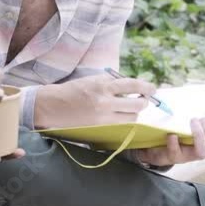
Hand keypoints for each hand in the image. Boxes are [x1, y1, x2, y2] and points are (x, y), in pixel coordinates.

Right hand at [34, 74, 155, 128]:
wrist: (53, 105)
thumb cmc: (73, 90)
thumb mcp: (92, 80)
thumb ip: (111, 83)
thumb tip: (132, 87)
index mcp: (102, 84)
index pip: (132, 84)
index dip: (146, 87)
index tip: (151, 89)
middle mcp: (104, 100)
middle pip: (137, 104)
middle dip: (143, 101)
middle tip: (143, 99)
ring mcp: (103, 115)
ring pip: (131, 117)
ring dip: (135, 112)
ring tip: (130, 108)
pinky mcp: (99, 126)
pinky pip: (121, 124)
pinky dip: (124, 120)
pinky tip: (121, 115)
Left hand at [135, 110, 204, 166]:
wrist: (160, 146)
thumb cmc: (185, 134)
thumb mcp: (202, 125)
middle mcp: (204, 149)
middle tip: (197, 118)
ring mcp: (189, 155)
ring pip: (202, 152)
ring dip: (198, 135)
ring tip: (191, 122)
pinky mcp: (174, 157)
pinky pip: (176, 153)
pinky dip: (175, 143)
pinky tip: (173, 135)